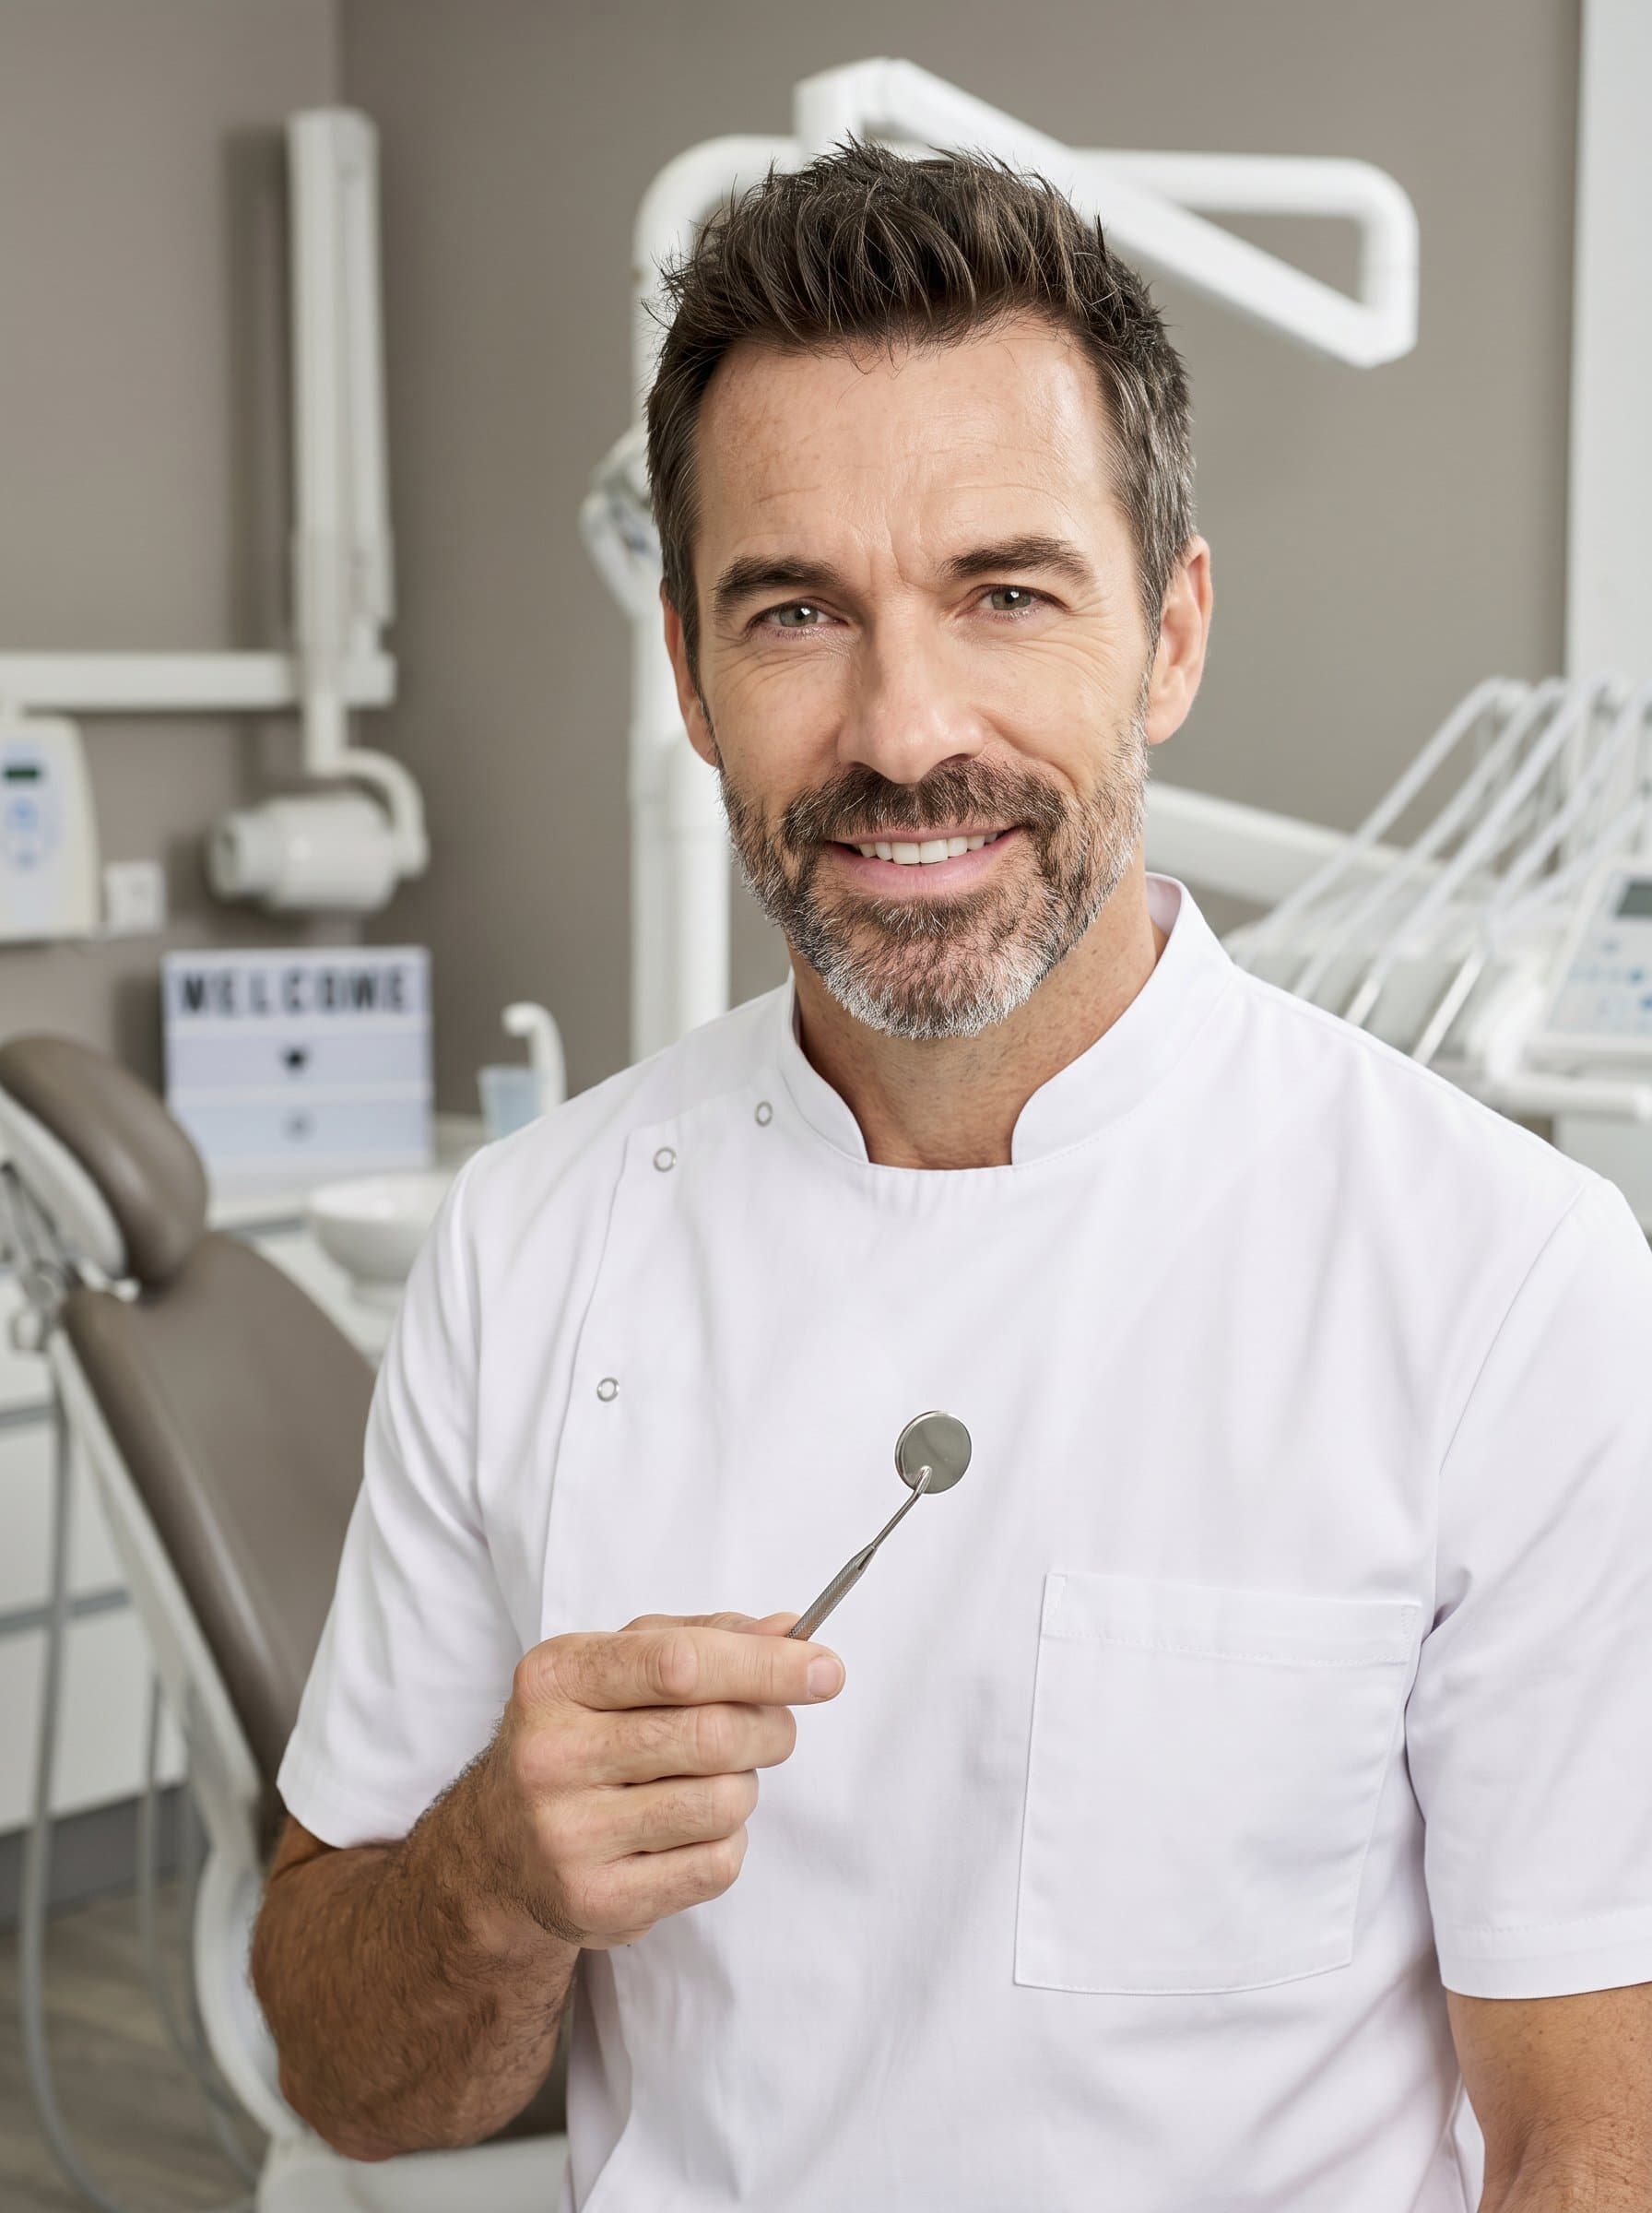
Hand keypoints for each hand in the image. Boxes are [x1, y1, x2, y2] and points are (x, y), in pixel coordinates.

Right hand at [474, 1610, 843, 1949]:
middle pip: (713, 1735)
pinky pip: (716, 1864)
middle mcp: (552, 1753)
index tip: (826, 1669)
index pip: (680, 1663)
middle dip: (770, 1728)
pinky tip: (690, 1830)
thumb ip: (703, 1639)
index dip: (766, 1665)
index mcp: (557, 1677)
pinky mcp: (596, 1899)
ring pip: (724, 1802)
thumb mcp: (618, 1666)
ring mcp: (569, 1833)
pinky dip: (728, 1842)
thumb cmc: (579, 1736)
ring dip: (745, 1788)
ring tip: (714, 1781)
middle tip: (774, 1729)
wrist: (498, 1848)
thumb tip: (790, 1630)